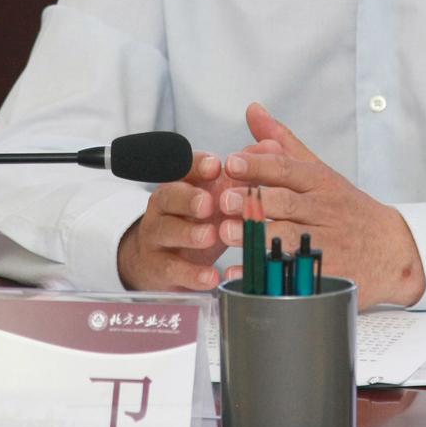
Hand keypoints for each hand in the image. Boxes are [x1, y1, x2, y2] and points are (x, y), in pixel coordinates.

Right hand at [116, 151, 229, 293]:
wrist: (160, 260)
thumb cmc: (196, 223)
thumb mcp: (216, 199)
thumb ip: (238, 178)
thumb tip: (269, 149)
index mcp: (180, 183)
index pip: (185, 168)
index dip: (198, 165)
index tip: (215, 166)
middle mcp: (163, 206)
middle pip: (168, 196)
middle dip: (189, 198)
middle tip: (208, 203)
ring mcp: (156, 236)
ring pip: (166, 230)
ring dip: (188, 233)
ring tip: (210, 236)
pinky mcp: (157, 267)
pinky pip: (171, 269)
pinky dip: (192, 274)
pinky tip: (211, 277)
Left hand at [217, 102, 425, 309]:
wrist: (392, 249)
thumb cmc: (348, 208)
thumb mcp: (320, 170)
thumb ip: (283, 143)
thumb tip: (253, 111)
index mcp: (319, 182)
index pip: (288, 169)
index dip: (259, 166)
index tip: (232, 163)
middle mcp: (322, 210)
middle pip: (287, 203)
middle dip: (254, 201)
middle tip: (225, 200)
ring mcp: (326, 242)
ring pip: (289, 237)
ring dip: (257, 236)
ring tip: (228, 232)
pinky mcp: (326, 273)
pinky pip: (294, 273)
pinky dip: (265, 275)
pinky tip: (242, 273)